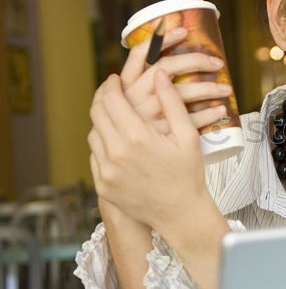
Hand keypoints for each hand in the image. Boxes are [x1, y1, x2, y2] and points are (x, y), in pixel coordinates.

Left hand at [88, 71, 213, 232]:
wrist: (181, 214)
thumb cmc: (188, 175)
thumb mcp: (187, 136)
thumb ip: (172, 102)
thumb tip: (159, 74)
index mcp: (137, 138)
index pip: (111, 100)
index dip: (111, 85)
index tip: (115, 79)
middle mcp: (116, 154)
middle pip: (97, 114)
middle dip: (103, 98)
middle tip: (112, 92)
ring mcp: (106, 171)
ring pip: (93, 134)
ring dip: (102, 122)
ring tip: (117, 118)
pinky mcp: (102, 185)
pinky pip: (96, 156)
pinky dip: (103, 144)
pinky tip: (119, 144)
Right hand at [120, 27, 230, 134]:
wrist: (136, 177)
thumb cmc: (134, 141)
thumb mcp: (128, 113)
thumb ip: (137, 92)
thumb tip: (158, 68)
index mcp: (125, 89)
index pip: (140, 54)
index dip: (162, 39)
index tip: (183, 31)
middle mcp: (135, 99)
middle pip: (168, 67)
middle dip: (195, 59)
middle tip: (217, 62)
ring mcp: (149, 116)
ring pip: (184, 92)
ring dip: (209, 88)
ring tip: (227, 89)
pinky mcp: (164, 135)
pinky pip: (192, 120)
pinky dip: (209, 114)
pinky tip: (221, 111)